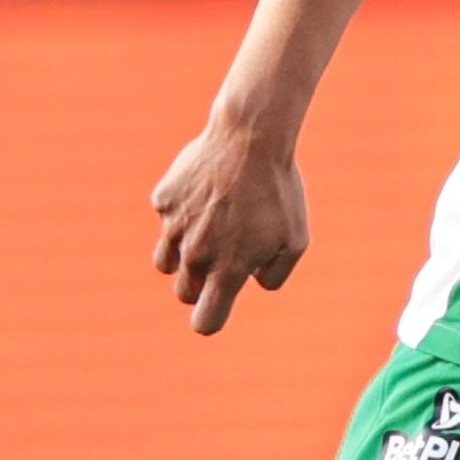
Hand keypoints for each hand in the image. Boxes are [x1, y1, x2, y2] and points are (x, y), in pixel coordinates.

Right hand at [150, 118, 308, 334]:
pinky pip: (167, 219)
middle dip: (200, 285)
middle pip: (184, 292)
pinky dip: (181, 213)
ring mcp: (175, 227)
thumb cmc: (279, 192)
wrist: (251, 138)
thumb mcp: (295, 240)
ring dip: (183, 257)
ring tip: (209, 231)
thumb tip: (252, 281)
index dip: (209, 320)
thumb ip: (274, 274)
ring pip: (165, 262)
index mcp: (228, 270)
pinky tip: (205, 192)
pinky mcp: (163, 200)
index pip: (205, 320)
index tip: (215, 309)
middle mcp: (196, 255)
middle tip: (223, 257)